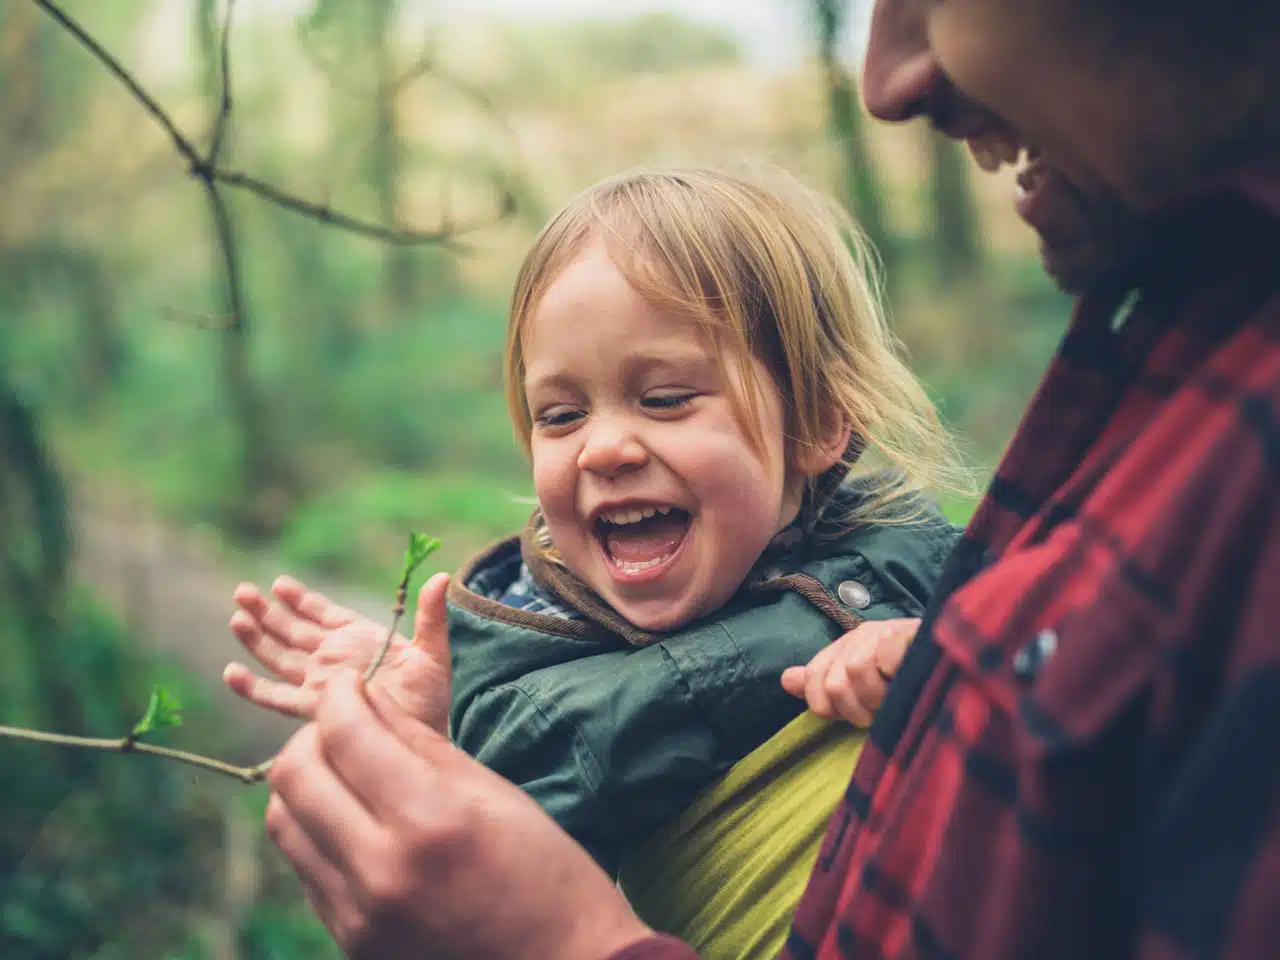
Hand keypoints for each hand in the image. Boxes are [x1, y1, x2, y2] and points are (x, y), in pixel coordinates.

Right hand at [224, 573, 451, 734]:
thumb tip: (443, 576)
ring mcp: (320, 683)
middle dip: (267, 613)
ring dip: (257, 639)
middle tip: (242, 591)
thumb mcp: (433, 651)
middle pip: (292, 632)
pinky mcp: (313, 708)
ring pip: (280, 658)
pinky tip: (232, 674)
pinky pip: (277, 698)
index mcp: (357, 640)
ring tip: (236, 618)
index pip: (322, 614)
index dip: (301, 600)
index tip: (279, 584)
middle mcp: (333, 660)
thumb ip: (432, 615)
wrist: (424, 740)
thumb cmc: (431, 699)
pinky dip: (253, 687)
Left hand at [265, 671, 653, 959]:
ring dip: (307, 782)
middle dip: (312, 733)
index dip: (338, 694)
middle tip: (345, 724)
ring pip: (284, 821)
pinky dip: (317, 828)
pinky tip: (356, 819)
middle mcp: (379, 870)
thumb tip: (364, 697)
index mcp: (428, 821)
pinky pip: (304, 866)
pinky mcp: (349, 939)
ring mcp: (357, 914)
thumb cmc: (541, 869)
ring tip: (345, 771)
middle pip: (293, 775)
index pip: (345, 735)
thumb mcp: (489, 790)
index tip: (347, 681)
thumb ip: (416, 741)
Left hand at [780, 618, 918, 725]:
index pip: (816, 681)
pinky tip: (907, 676)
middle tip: (883, 710)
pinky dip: (895, 670)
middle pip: (835, 683)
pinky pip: (887, 655)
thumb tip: (786, 680)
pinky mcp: (912, 631)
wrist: (957, 656)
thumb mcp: (862, 683)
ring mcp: (887, 631)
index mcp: (846, 646)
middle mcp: (862, 635)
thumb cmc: (907, 680)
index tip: (857, 714)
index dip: (831, 708)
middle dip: (859, 710)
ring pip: (856, 672)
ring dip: (880, 698)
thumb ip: (823, 682)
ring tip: (897, 698)